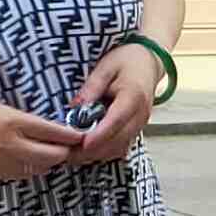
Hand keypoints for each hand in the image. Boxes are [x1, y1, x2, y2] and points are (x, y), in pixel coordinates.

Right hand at [0, 101, 92, 180]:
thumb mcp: (0, 108)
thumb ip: (25, 120)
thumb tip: (51, 129)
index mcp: (11, 122)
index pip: (52, 131)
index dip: (70, 135)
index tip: (81, 134)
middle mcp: (10, 144)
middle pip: (53, 155)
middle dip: (65, 151)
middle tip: (71, 147)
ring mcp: (4, 162)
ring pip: (41, 167)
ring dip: (50, 161)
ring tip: (53, 152)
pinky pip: (25, 174)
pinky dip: (33, 167)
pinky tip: (32, 159)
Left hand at [68, 44, 158, 164]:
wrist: (148, 62)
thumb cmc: (126, 61)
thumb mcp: (105, 67)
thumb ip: (92, 87)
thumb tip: (75, 107)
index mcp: (133, 96)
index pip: (116, 121)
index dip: (99, 135)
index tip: (81, 143)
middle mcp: (141, 115)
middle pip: (117, 141)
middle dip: (92, 150)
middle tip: (67, 153)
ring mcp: (141, 125)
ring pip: (119, 148)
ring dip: (97, 154)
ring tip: (73, 154)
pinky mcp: (137, 130)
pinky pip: (121, 146)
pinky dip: (104, 151)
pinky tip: (86, 150)